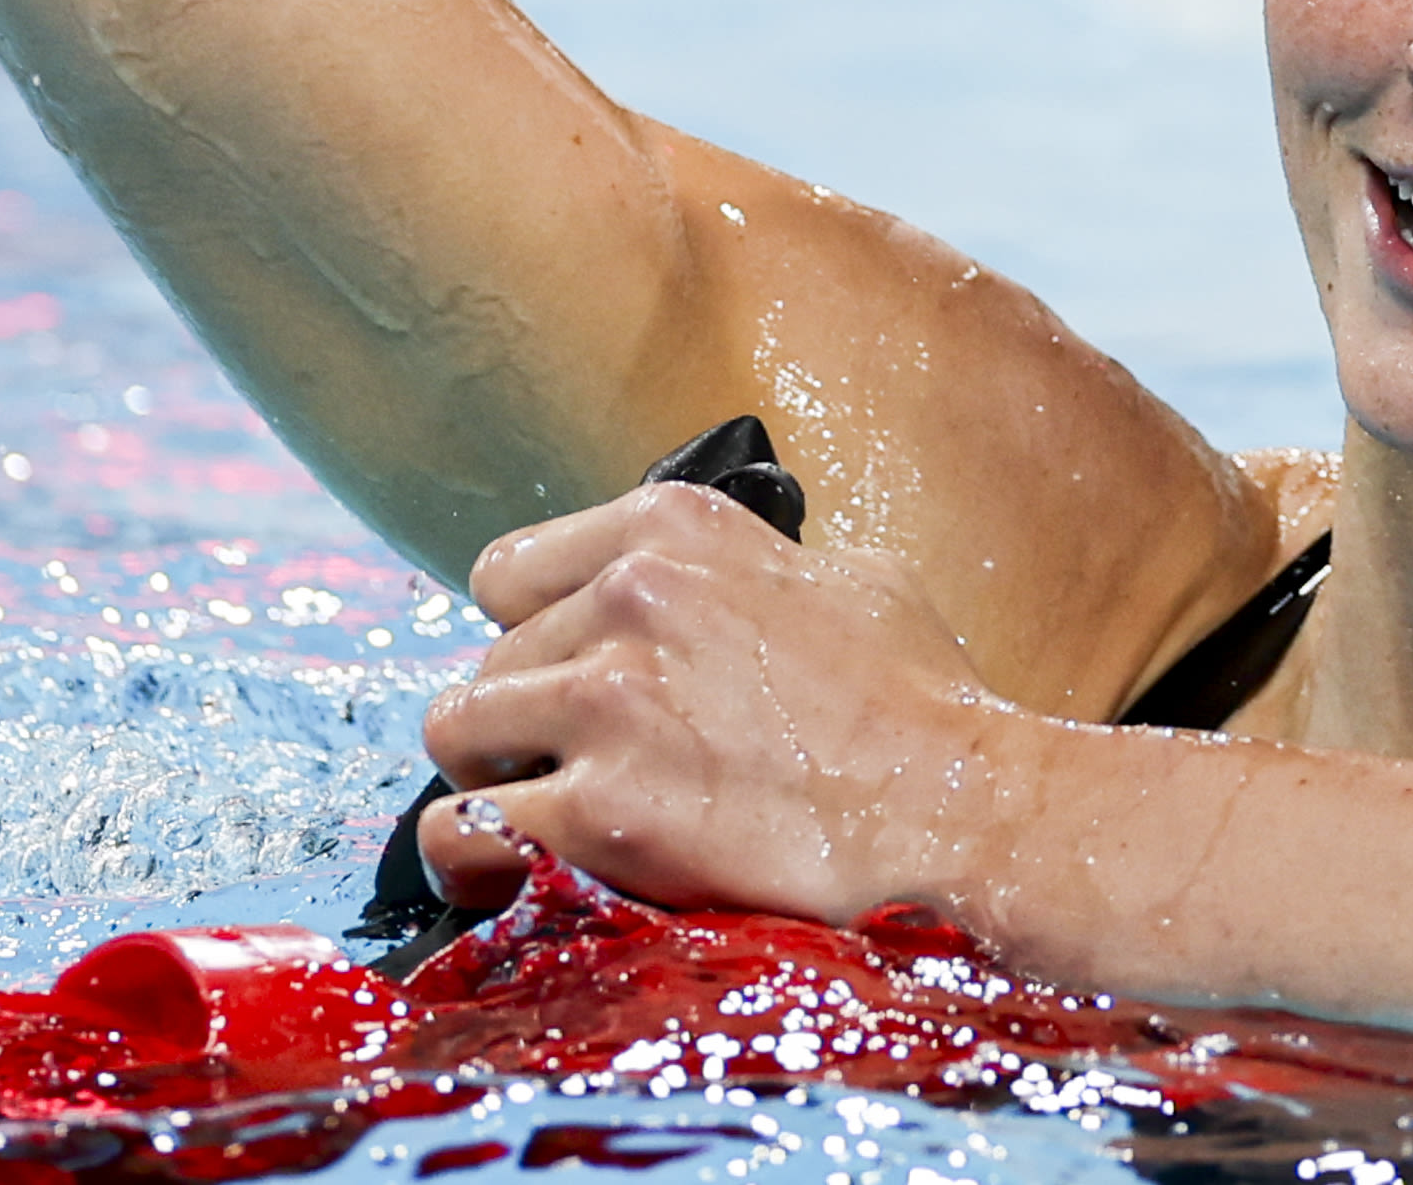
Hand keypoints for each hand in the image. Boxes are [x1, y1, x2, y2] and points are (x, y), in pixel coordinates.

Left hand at [415, 481, 1036, 923]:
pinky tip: (507, 882)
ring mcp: (606, 703)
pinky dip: (474, 862)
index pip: (509, 571)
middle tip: (574, 773)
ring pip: (458, 736)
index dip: (532, 634)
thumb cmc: (922, 706)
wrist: (954, 812)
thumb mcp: (848, 580)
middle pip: (488, 662)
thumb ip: (752, 571)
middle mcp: (627, 599)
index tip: (562, 679)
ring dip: (489, 783)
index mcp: (677, 531)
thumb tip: (725, 590)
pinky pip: (462, 831)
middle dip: (522, 723)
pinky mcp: (595, 809)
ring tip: (535, 825)